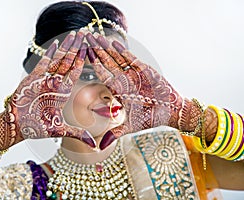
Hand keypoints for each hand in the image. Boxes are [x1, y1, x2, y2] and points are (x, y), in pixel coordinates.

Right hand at [5, 31, 95, 147]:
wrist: (17, 126)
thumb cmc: (36, 128)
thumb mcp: (60, 130)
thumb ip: (78, 134)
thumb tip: (95, 145)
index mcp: (63, 92)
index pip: (76, 72)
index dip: (84, 60)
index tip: (91, 49)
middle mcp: (56, 83)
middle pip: (69, 62)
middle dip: (77, 48)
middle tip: (86, 34)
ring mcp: (44, 79)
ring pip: (57, 60)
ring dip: (66, 47)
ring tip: (75, 34)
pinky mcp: (32, 78)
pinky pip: (42, 63)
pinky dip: (49, 54)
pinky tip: (56, 44)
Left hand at [86, 33, 200, 148]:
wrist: (171, 111)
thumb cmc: (151, 118)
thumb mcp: (131, 126)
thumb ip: (115, 133)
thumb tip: (99, 146)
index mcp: (118, 91)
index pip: (102, 75)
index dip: (92, 65)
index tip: (82, 55)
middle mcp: (123, 80)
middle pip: (106, 63)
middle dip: (95, 51)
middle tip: (84, 38)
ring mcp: (133, 74)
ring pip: (117, 58)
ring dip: (106, 48)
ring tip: (95, 36)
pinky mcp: (144, 70)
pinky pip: (132, 59)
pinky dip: (123, 51)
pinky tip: (114, 43)